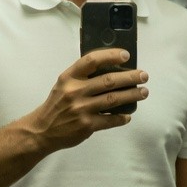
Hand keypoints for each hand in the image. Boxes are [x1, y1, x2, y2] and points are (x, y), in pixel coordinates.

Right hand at [30, 48, 147, 150]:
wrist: (42, 130)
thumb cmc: (57, 105)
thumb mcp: (64, 84)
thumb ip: (82, 77)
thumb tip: (112, 69)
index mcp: (69, 78)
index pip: (91, 60)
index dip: (110, 56)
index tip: (126, 55)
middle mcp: (75, 91)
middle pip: (108, 80)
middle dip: (130, 77)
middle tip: (143, 76)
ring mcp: (81, 109)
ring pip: (113, 99)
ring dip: (132, 95)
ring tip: (143, 92)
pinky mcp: (87, 125)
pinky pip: (110, 120)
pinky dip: (121, 117)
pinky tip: (128, 115)